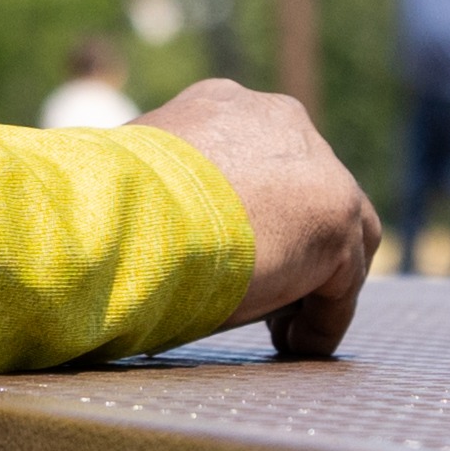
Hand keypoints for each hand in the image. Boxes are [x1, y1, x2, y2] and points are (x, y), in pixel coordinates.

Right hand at [140, 78, 381, 357]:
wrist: (129, 209)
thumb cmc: (107, 201)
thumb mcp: (133, 177)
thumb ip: (161, 187)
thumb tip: (140, 222)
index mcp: (225, 105)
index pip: (262, 158)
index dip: (254, 209)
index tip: (232, 249)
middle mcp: (280, 121)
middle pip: (310, 188)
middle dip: (292, 241)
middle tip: (264, 285)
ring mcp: (318, 166)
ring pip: (342, 233)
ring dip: (316, 281)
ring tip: (282, 327)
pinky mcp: (335, 217)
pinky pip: (342, 282)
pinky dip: (322, 318)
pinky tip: (294, 345)